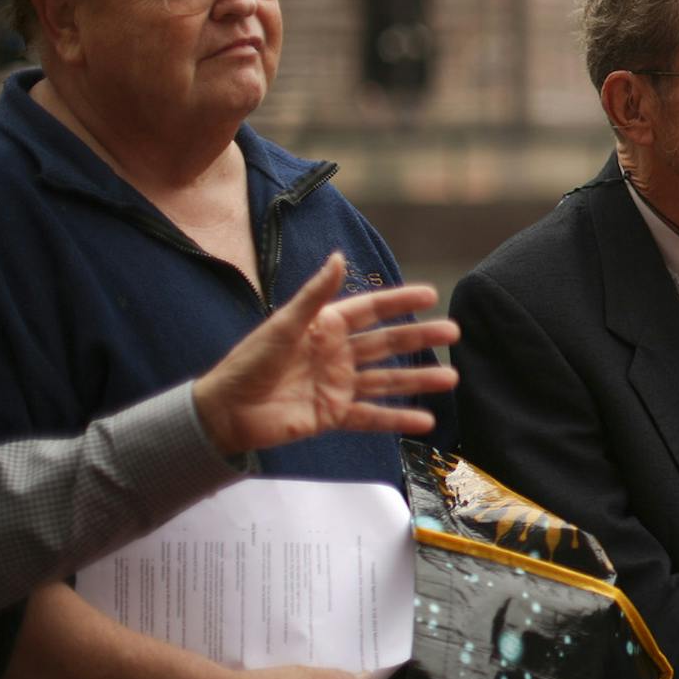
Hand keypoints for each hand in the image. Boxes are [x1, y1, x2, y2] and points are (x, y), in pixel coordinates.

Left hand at [192, 253, 459, 457]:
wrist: (225, 412)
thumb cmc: (249, 362)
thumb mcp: (283, 325)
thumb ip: (315, 295)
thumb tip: (339, 257)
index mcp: (325, 327)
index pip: (370, 310)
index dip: (400, 300)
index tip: (431, 292)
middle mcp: (338, 354)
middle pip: (387, 343)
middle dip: (420, 337)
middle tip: (453, 332)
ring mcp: (339, 385)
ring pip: (388, 380)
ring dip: (418, 379)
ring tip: (450, 378)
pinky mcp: (334, 415)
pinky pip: (372, 417)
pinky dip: (398, 420)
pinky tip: (425, 421)